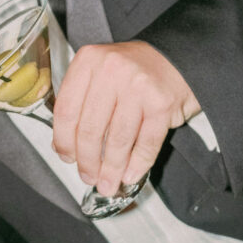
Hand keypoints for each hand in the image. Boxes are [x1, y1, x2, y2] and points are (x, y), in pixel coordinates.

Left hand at [52, 41, 200, 195]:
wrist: (179, 58)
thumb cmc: (135, 70)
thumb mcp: (101, 74)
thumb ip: (81, 103)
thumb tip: (65, 145)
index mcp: (89, 61)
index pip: (66, 110)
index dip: (64, 141)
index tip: (66, 157)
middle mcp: (112, 70)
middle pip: (90, 129)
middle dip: (88, 162)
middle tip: (88, 177)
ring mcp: (138, 86)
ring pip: (117, 140)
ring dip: (111, 169)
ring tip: (108, 184)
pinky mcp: (162, 103)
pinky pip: (146, 142)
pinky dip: (138, 164)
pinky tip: (130, 175)